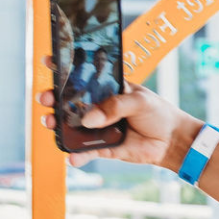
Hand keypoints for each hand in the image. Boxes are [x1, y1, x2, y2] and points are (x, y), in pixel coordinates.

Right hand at [36, 57, 199, 169]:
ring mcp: (99, 128)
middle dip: (53, 99)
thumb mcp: (139, 101)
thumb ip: (115, 106)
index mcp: (107, 89)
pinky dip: (78, 155)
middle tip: (46, 99)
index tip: (50, 61)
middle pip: (69, 102)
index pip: (83, 76)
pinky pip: (86, 152)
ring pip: (72, 127)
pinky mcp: (104, 147)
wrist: (172, 140)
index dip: (65, 69)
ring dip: (58, 125)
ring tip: (51, 123)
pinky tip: (72, 156)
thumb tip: (90, 119)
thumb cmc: (158, 113)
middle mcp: (98, 107)